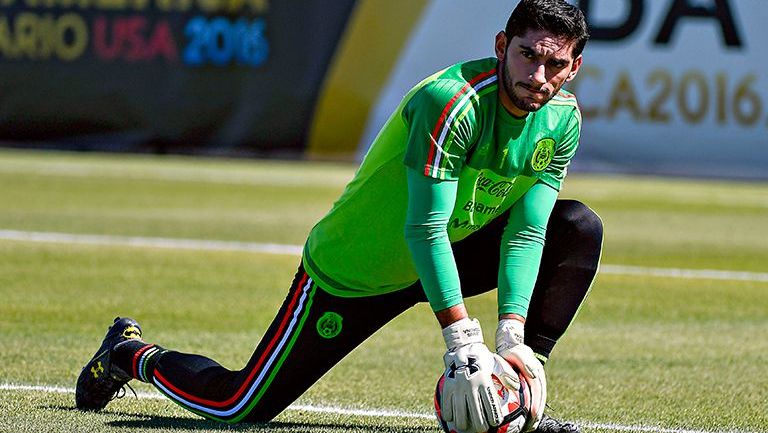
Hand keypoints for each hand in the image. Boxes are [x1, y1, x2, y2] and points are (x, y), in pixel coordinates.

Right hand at [441, 318, 503, 432]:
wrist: (462, 347)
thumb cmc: (482, 358)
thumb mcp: (496, 363)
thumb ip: (506, 374)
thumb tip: (516, 386)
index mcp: (484, 381)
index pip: (491, 406)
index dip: (494, 419)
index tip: (495, 423)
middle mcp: (471, 386)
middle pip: (476, 415)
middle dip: (480, 426)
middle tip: (482, 428)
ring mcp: (457, 387)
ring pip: (460, 414)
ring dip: (464, 424)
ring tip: (466, 426)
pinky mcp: (447, 387)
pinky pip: (447, 406)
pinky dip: (449, 415)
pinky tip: (452, 419)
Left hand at [496, 319, 546, 431]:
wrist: (511, 341)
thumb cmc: (511, 348)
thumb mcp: (516, 352)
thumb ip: (524, 360)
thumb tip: (533, 375)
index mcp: (536, 371)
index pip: (537, 391)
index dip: (536, 404)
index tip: (532, 416)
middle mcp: (537, 376)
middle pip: (540, 397)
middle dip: (537, 412)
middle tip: (532, 426)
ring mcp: (535, 379)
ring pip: (538, 398)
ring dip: (536, 412)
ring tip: (531, 425)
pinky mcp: (530, 382)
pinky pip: (534, 396)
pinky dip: (532, 406)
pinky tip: (527, 417)